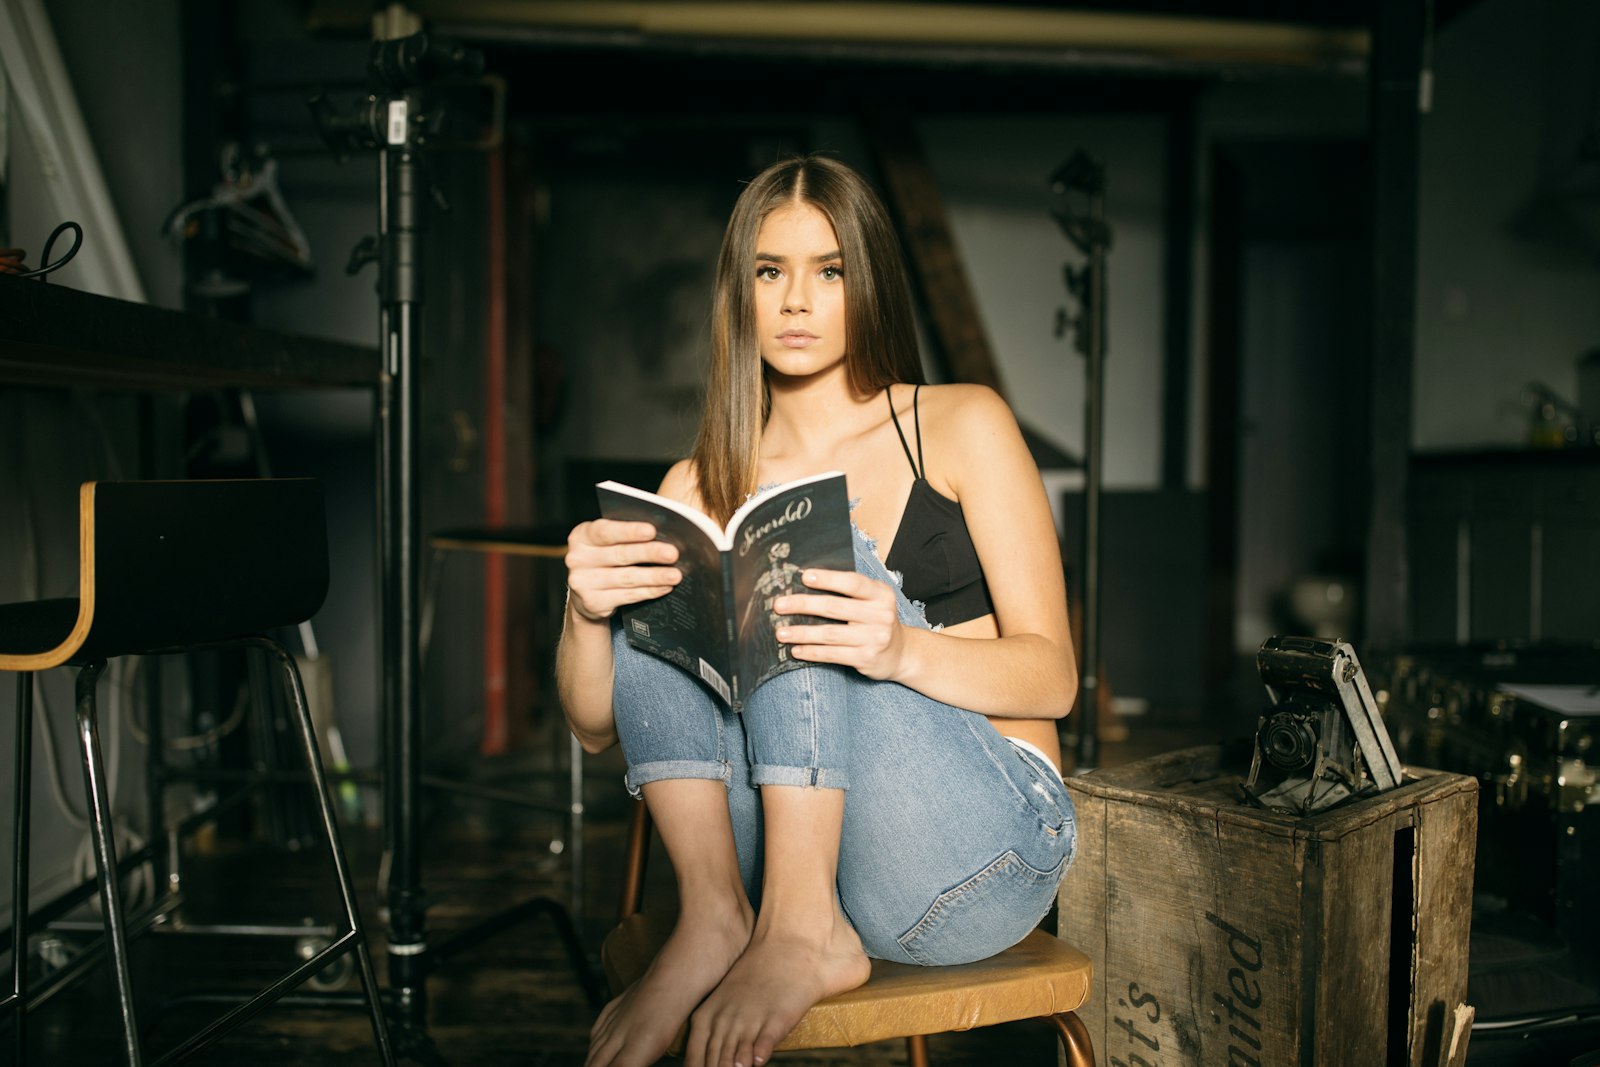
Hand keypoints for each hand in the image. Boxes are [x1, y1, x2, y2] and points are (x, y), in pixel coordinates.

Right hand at [564, 519, 680, 623]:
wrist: (586, 592)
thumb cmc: (605, 558)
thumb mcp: (607, 542)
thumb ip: (626, 535)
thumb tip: (664, 531)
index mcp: (581, 536)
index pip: (605, 531)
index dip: (629, 531)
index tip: (652, 531)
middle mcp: (577, 559)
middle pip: (620, 555)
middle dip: (650, 553)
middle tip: (673, 553)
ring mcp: (583, 583)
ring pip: (627, 578)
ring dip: (654, 576)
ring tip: (675, 574)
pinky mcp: (593, 603)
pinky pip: (628, 596)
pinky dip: (649, 591)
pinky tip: (664, 587)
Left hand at [772, 569, 903, 680]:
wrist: (901, 653)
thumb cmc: (877, 621)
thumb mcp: (874, 600)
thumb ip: (851, 591)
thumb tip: (807, 581)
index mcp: (881, 594)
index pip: (852, 583)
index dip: (828, 578)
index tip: (803, 576)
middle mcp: (880, 615)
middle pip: (835, 607)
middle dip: (803, 605)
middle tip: (779, 605)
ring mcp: (874, 638)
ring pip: (830, 634)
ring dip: (802, 633)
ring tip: (781, 632)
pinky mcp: (867, 658)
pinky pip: (833, 654)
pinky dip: (812, 652)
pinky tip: (796, 650)